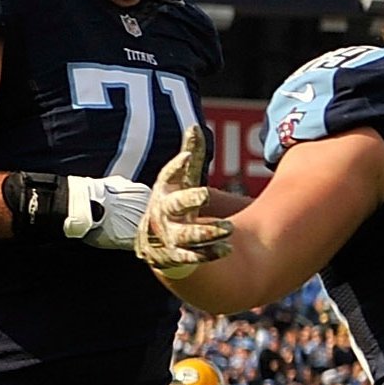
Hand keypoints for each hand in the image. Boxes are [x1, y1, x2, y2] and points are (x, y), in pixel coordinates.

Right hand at [135, 127, 232, 277]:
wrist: (154, 241)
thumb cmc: (174, 202)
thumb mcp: (181, 180)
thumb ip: (191, 156)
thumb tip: (195, 126)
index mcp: (164, 192)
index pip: (168, 176)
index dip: (176, 166)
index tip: (188, 156)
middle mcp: (162, 214)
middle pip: (174, 206)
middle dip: (189, 200)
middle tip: (207, 194)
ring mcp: (166, 237)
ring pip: (185, 236)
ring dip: (206, 233)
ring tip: (229, 229)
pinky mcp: (173, 257)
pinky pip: (190, 258)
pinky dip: (207, 254)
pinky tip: (226, 249)